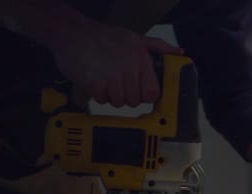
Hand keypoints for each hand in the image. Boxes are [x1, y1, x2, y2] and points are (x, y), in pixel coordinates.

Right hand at [48, 23, 182, 107]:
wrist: (72, 33)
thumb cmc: (104, 36)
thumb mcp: (135, 38)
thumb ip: (158, 47)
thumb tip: (179, 53)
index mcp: (141, 59)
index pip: (152, 93)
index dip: (144, 95)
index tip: (137, 91)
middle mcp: (129, 67)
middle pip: (134, 101)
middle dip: (126, 95)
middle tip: (117, 83)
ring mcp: (112, 76)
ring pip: (119, 102)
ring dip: (111, 96)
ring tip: (106, 80)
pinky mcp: (95, 83)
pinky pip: (102, 100)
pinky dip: (98, 95)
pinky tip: (95, 80)